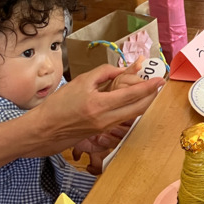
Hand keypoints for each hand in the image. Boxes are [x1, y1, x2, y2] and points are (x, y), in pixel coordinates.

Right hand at [30, 64, 163, 154]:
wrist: (43, 130)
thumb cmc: (57, 105)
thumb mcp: (80, 82)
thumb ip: (104, 73)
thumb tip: (122, 69)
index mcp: (100, 105)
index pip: (132, 95)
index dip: (149, 87)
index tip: (160, 79)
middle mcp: (106, 119)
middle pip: (139, 108)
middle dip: (151, 96)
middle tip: (158, 85)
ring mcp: (105, 128)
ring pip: (133, 115)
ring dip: (143, 103)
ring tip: (148, 90)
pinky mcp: (102, 133)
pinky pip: (123, 119)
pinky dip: (131, 109)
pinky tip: (132, 100)